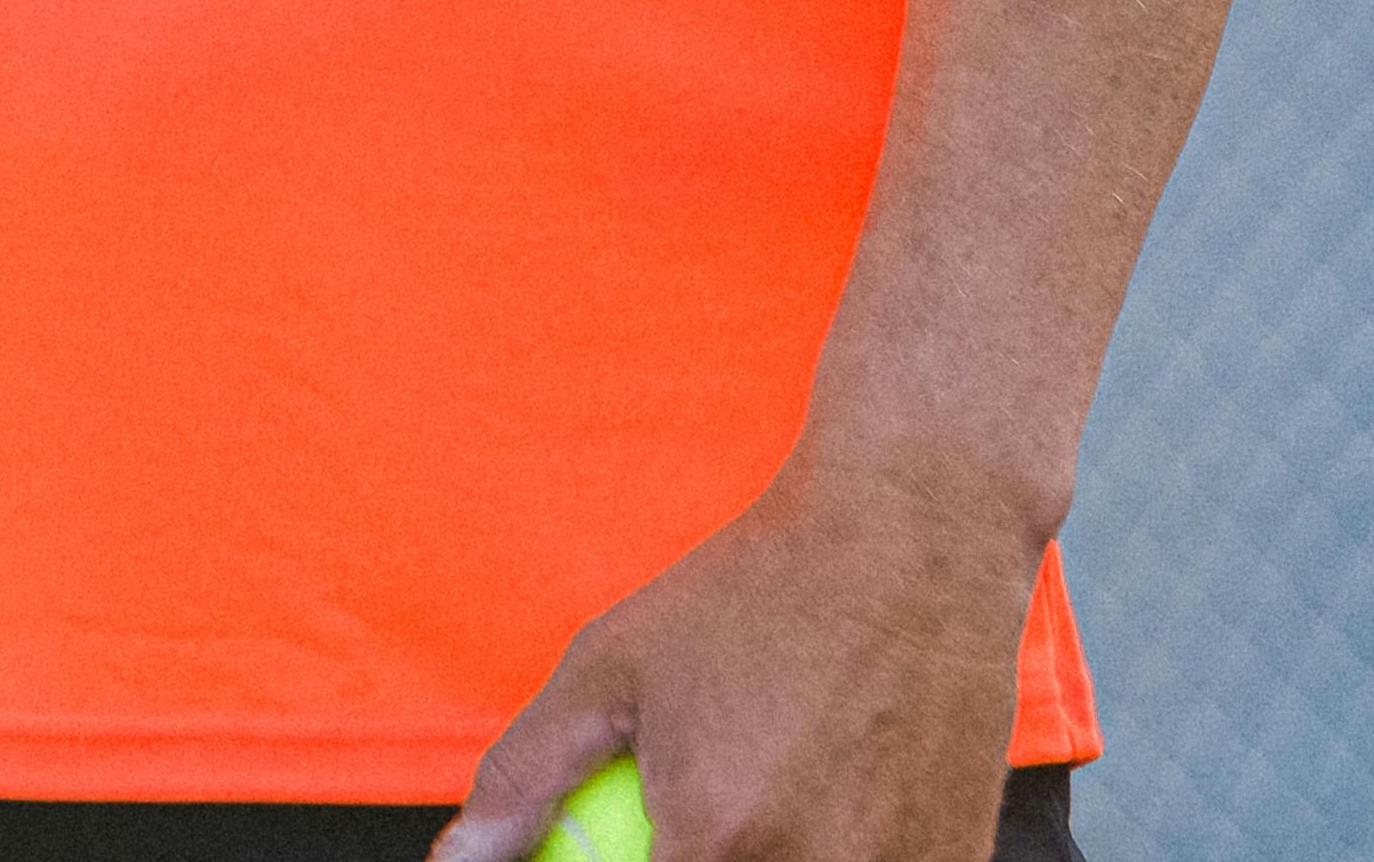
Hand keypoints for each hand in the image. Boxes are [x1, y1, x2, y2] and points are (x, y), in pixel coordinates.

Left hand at [430, 446, 1044, 861]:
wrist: (916, 542)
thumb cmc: (757, 595)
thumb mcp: (612, 668)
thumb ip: (524, 776)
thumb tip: (457, 860)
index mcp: (719, 843)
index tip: (626, 848)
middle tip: (686, 821)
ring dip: (758, 858)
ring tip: (768, 785)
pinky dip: (833, 854)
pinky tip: (830, 797)